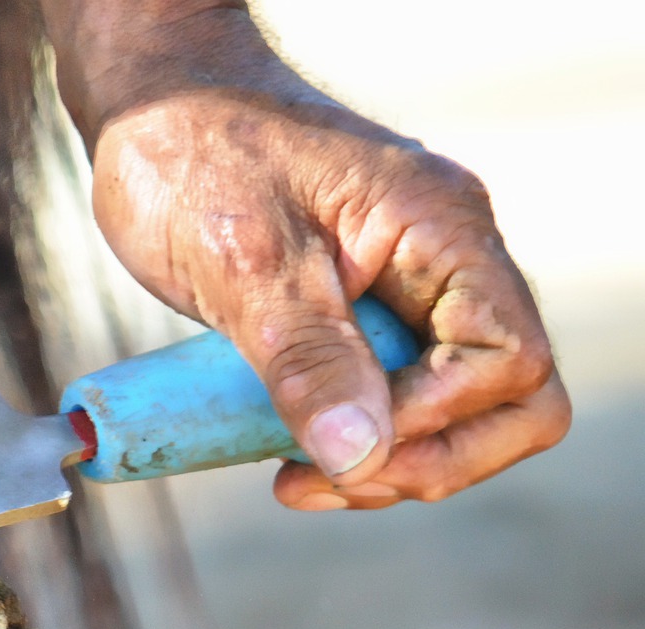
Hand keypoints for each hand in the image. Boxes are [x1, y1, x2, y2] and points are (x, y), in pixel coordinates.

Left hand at [45, 2, 568, 508]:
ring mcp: (408, 291)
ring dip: (384, 464)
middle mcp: (443, 261)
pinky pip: (391, 400)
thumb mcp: (241, 262)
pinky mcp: (361, 317)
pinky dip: (350, 442)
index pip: (508, 357)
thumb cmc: (192, 155)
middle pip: (511, 399)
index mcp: (439, 230)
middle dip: (426, 460)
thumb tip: (361, 452)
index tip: (341, 440)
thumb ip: (304, 358)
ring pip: (454, 414)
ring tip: (292, 477)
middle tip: (320, 480)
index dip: (437, 420)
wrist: (151, 113)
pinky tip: (284, 453)